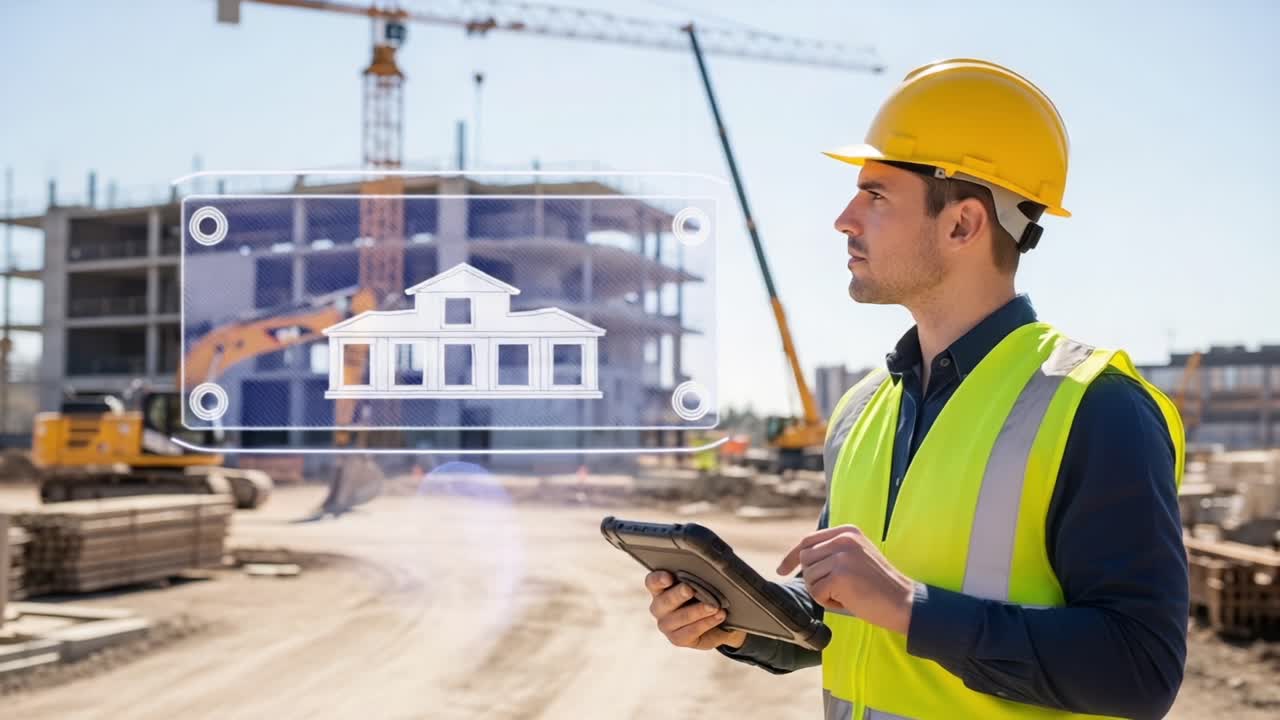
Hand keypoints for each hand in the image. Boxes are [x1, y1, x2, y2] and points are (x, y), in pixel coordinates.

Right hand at [645, 570, 746, 650]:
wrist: (715, 622)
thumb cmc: (704, 596)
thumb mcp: (699, 584)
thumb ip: (696, 578)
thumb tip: (707, 572)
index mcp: (659, 589)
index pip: (652, 582)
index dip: (659, 580)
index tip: (669, 577)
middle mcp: (658, 607)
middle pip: (665, 600)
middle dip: (678, 594)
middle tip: (690, 589)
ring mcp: (666, 625)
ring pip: (680, 617)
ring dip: (698, 611)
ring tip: (714, 606)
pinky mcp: (677, 639)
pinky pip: (691, 631)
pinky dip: (707, 622)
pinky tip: (719, 615)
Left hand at [777, 525, 914, 634]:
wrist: (904, 601)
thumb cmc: (879, 585)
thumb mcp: (856, 556)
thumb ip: (832, 551)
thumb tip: (799, 560)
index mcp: (847, 531)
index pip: (808, 540)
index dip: (792, 556)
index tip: (782, 569)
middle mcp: (844, 539)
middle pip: (805, 559)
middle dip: (814, 579)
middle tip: (836, 590)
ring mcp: (842, 556)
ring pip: (809, 578)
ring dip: (823, 592)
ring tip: (848, 594)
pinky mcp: (840, 575)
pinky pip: (817, 593)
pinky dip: (829, 602)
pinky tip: (849, 601)